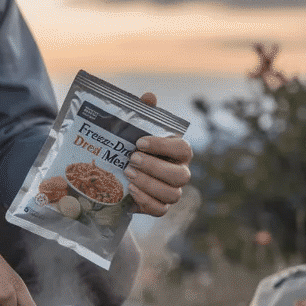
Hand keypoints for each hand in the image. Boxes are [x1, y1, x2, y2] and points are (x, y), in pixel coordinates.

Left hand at [125, 92, 192, 217]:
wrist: (122, 174)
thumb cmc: (135, 148)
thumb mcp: (137, 129)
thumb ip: (145, 112)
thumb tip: (149, 96)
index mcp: (179, 152)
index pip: (182, 148)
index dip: (163, 146)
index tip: (139, 142)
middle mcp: (181, 173)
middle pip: (180, 175)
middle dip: (154, 167)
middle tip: (131, 160)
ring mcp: (173, 192)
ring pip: (172, 194)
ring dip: (148, 184)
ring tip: (128, 174)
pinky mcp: (162, 207)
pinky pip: (161, 210)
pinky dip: (146, 201)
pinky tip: (131, 191)